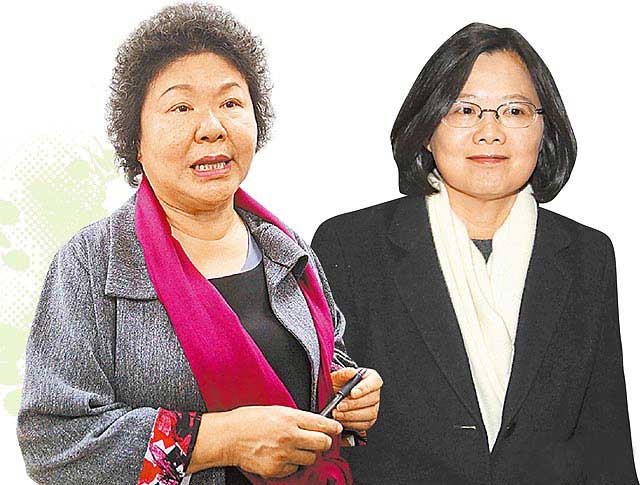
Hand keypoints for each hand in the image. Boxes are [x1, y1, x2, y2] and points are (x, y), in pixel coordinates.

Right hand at [227, 405, 342, 478]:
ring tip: (294, 448)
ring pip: (311, 458)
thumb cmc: (248, 420)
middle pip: (322, 443)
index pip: (322, 424)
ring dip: (307, 454)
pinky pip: (295, 469)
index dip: (333, 427)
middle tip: (317, 440)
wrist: (228, 437)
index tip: (336, 429)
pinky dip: (292, 465)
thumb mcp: (275, 410)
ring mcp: (283, 454)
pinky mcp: (277, 469)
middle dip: (322, 442)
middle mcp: (289, 436)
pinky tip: (282, 456)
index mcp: (290, 418)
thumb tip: (314, 423)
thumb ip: (296, 417)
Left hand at [330, 367, 381, 431]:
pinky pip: (364, 424)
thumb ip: (343, 373)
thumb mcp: (337, 377)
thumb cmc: (339, 384)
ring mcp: (373, 407)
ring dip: (351, 415)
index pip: (375, 382)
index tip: (352, 393)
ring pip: (369, 414)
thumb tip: (351, 372)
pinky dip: (351, 423)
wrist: (334, 396)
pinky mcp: (369, 420)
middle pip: (372, 399)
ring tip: (337, 413)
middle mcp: (375, 393)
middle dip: (353, 404)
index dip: (365, 388)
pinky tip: (342, 420)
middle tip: (339, 406)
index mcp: (371, 378)